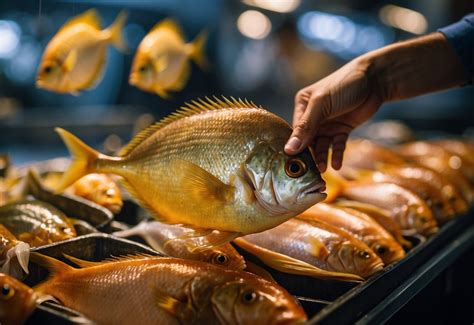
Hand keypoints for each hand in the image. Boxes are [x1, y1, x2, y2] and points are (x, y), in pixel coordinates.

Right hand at [284, 57, 381, 171]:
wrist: (375, 80)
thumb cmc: (343, 85)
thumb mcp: (321, 104)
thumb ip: (306, 127)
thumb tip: (289, 149)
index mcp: (303, 106)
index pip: (295, 131)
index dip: (294, 147)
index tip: (291, 164)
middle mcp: (313, 116)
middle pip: (307, 141)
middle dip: (308, 156)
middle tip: (307, 173)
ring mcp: (328, 123)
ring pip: (322, 145)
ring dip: (322, 158)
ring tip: (323, 171)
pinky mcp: (342, 129)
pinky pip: (337, 145)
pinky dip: (336, 155)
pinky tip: (336, 165)